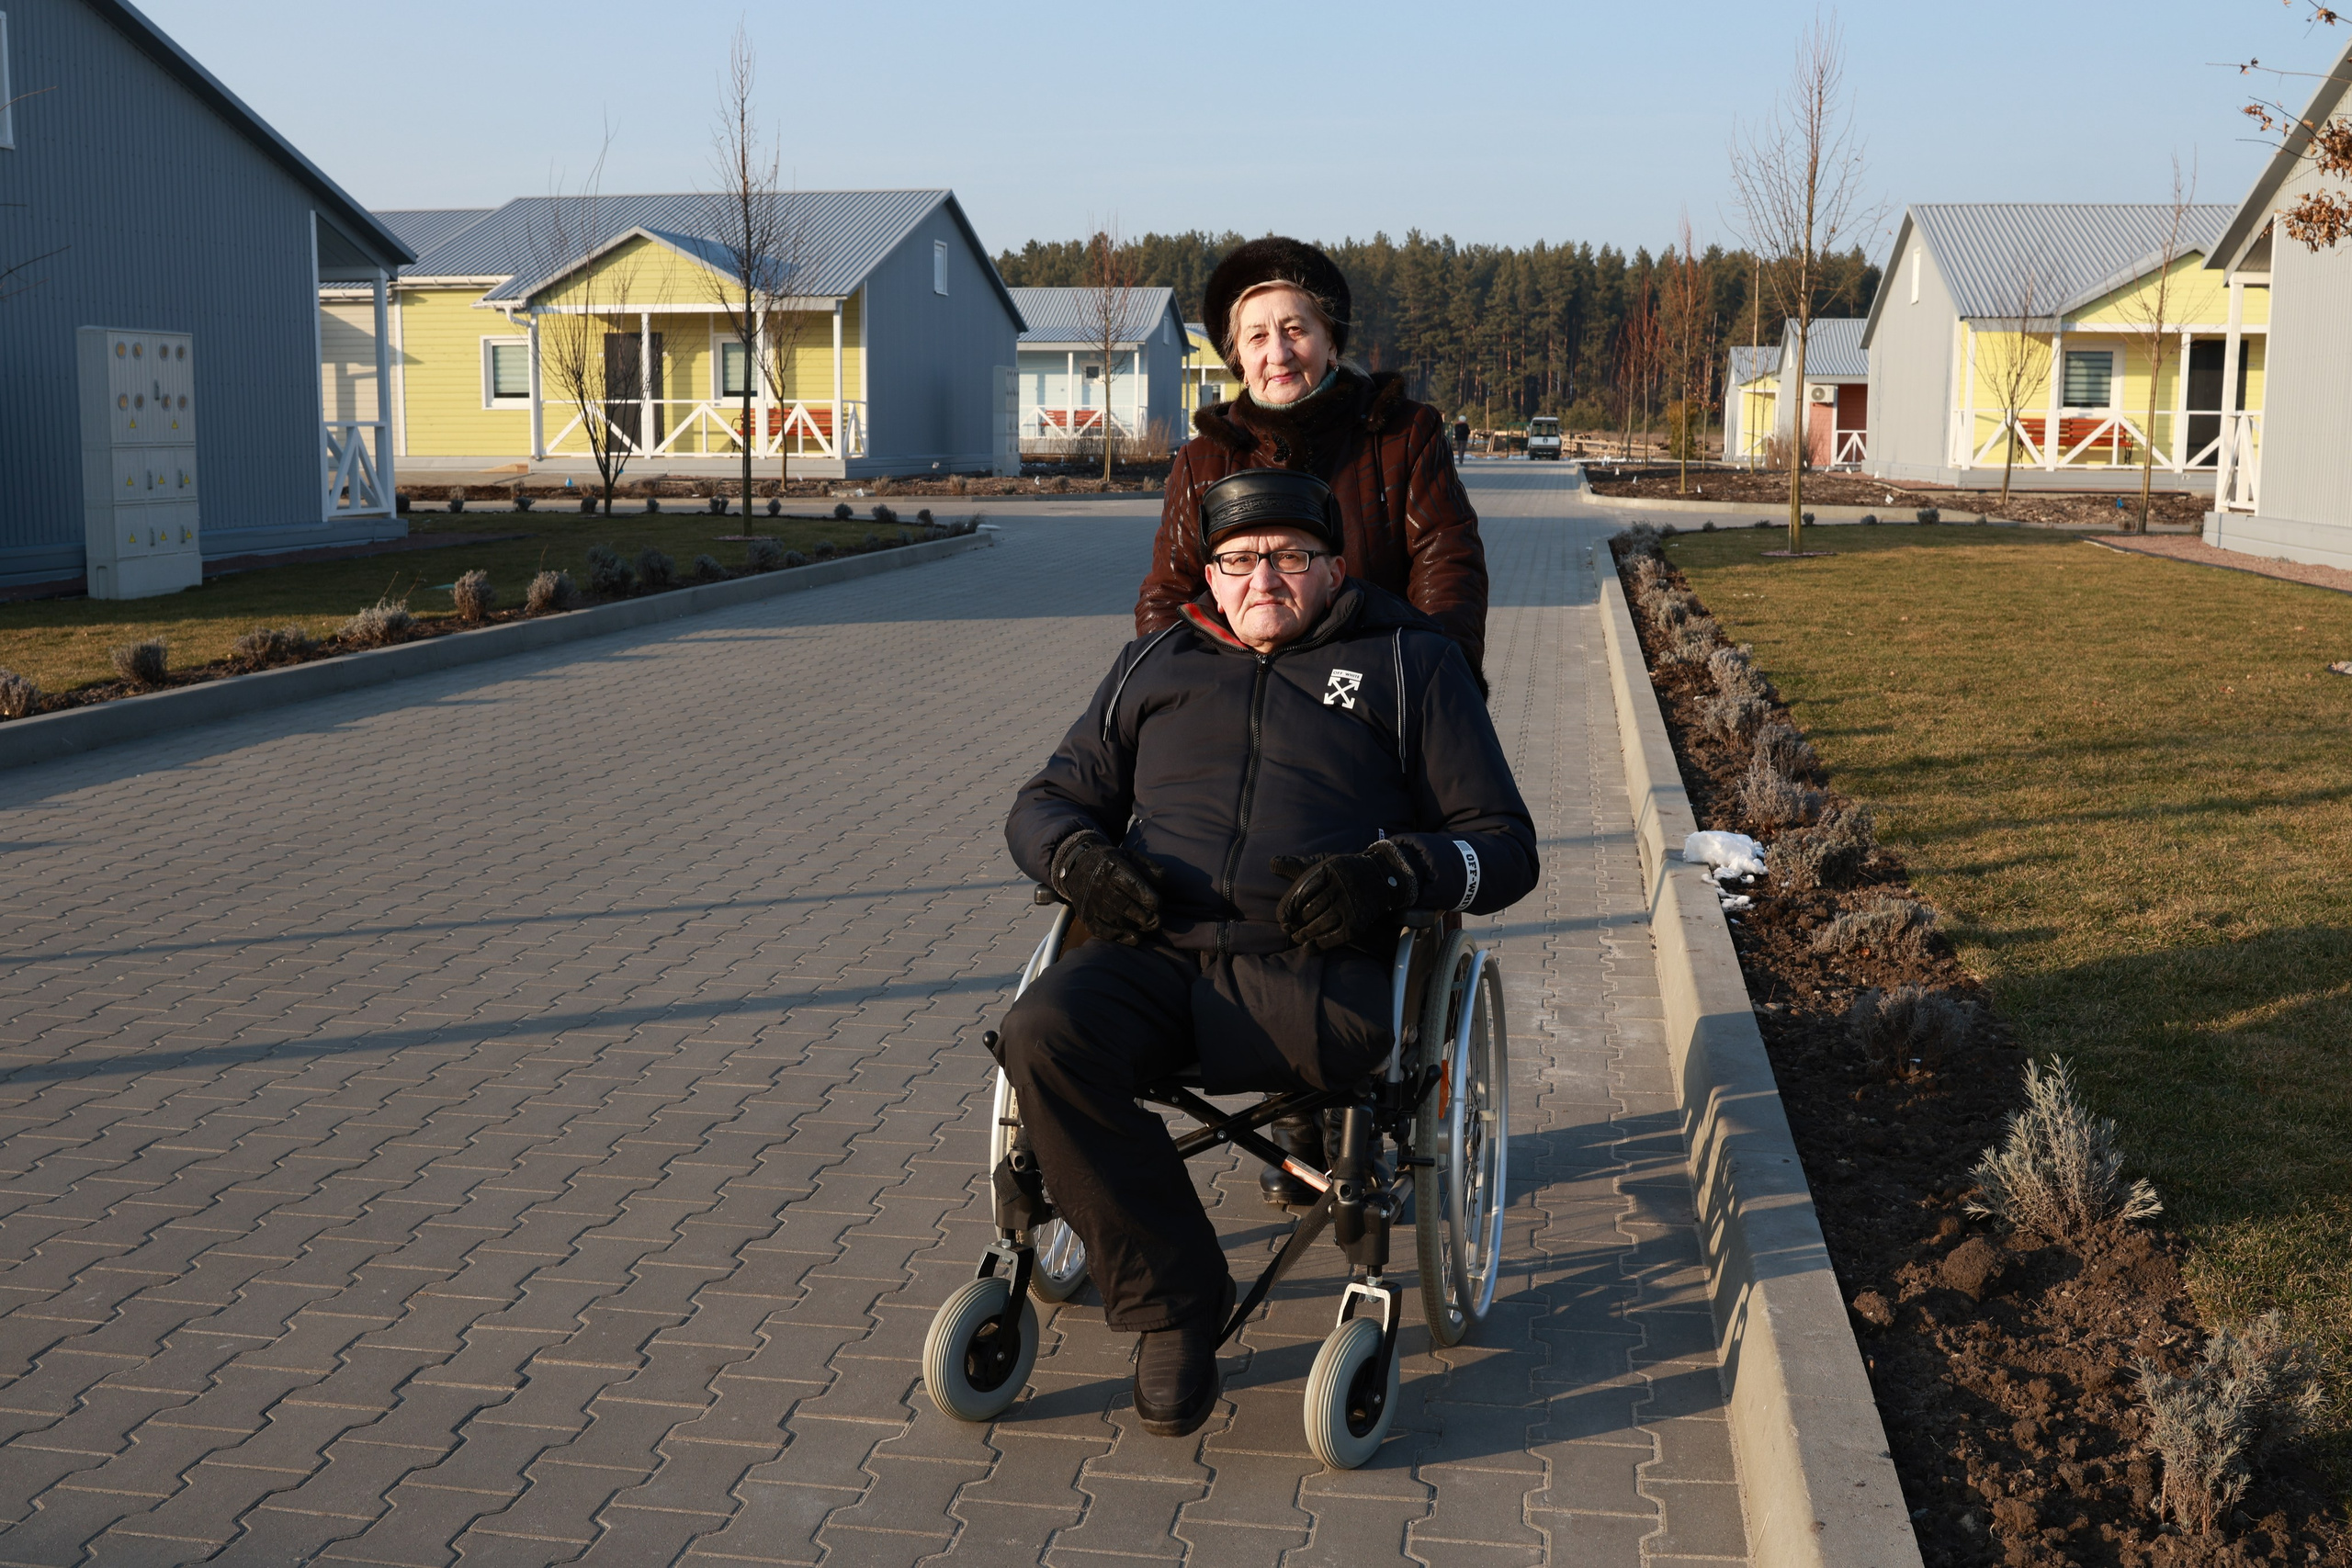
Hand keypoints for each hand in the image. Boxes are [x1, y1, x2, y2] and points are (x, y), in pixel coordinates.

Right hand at [1050, 830, 1166, 945]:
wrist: (1078, 867)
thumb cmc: (1112, 863)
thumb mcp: (1130, 856)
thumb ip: (1148, 867)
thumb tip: (1164, 879)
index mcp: (1111, 866)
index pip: (1131, 884)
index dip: (1147, 896)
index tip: (1158, 904)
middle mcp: (1098, 884)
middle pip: (1124, 905)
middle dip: (1144, 916)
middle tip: (1158, 921)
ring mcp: (1090, 903)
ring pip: (1115, 919)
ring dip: (1136, 927)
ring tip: (1150, 928)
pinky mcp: (1086, 917)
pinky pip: (1104, 931)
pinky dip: (1121, 936)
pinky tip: (1136, 937)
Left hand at [1270, 843, 1418, 950]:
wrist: (1381, 879)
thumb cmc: (1344, 872)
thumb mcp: (1323, 863)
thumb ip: (1298, 866)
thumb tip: (1272, 863)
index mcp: (1329, 870)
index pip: (1303, 891)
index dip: (1289, 907)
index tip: (1282, 918)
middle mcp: (1340, 887)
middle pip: (1310, 910)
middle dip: (1296, 923)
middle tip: (1288, 930)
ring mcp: (1349, 906)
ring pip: (1320, 924)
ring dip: (1304, 935)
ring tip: (1297, 938)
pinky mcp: (1357, 923)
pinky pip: (1334, 937)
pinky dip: (1319, 945)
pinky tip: (1308, 947)